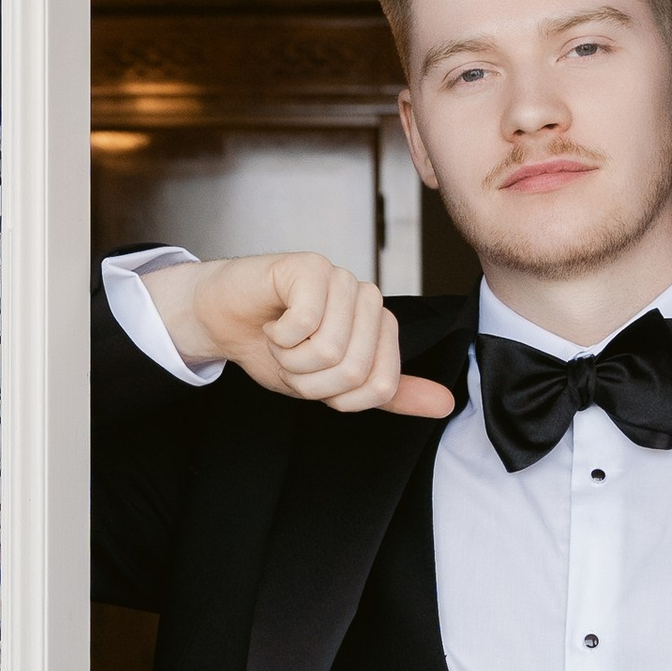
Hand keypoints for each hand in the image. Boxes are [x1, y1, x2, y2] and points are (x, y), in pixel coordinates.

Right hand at [148, 253, 455, 418]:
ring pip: (329, 349)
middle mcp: (369, 298)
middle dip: (309, 379)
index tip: (313, 377)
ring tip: (281, 338)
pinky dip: (278, 335)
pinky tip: (272, 319)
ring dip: (290, 357)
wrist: (224, 320)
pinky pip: (305, 323)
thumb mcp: (334, 385)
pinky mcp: (311, 265)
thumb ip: (387, 392)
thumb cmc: (276, 347)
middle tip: (290, 356)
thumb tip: (446, 404)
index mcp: (381, 327)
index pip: (380, 386)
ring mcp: (341, 278)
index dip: (336, 397)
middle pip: (354, 370)